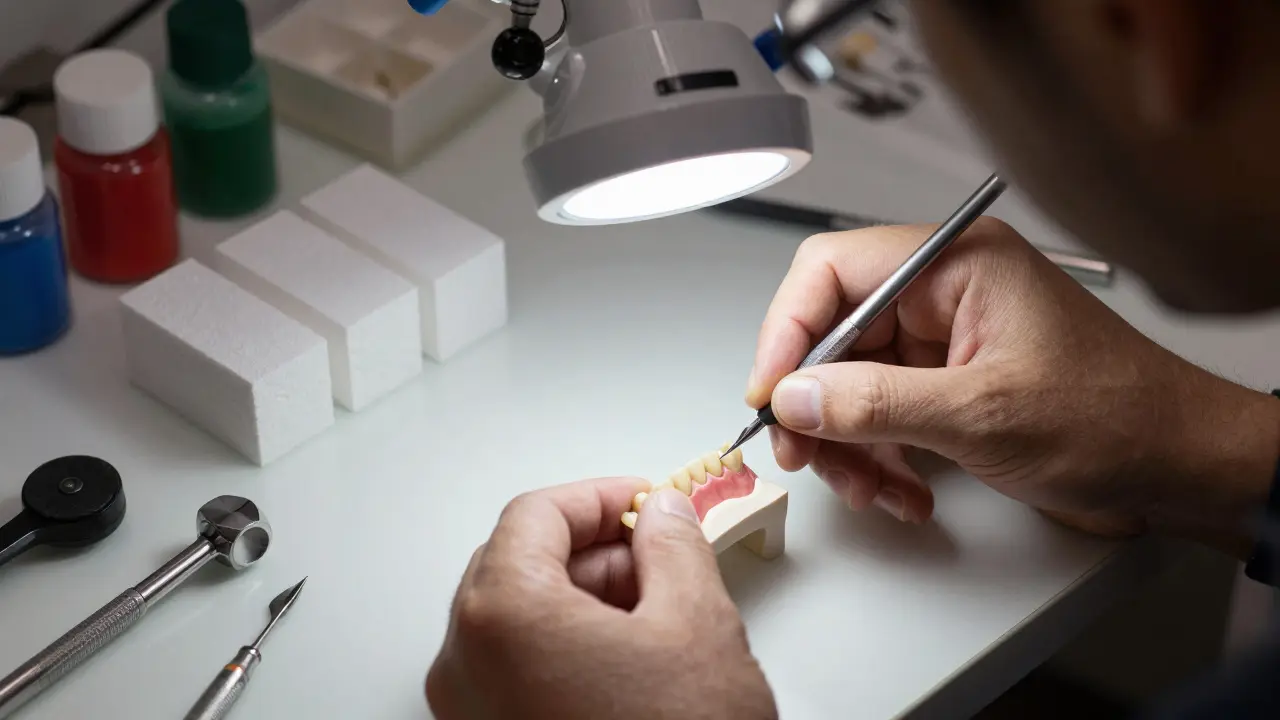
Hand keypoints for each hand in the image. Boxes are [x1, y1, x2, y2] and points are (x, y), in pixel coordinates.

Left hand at [426, 477, 776, 719]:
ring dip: (585, 597)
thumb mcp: (696, 623)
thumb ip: (674, 545)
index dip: (599, 497)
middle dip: (595, 549)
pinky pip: (517, 667)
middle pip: (519, 563)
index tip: (645, 502)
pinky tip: (630, 657)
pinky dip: (567, 644)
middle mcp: (464, 661)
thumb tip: (662, 515)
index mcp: (501, 613)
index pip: (536, 514)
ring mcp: (468, 711)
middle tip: (659, 551)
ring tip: (657, 609)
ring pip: (519, 617)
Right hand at [747, 219, 1279, 555]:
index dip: (787, 330)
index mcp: (954, 264)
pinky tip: (906, 492)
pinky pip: (881, 416)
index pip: (831, 270)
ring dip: (848, 445)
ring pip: (849, 384)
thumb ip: (877, 403)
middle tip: (805, 456)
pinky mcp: (947, 387)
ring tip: (873, 489)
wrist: (1179, 467)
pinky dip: (880, 459)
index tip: (771, 392)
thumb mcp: (983, 413)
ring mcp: (943, 343)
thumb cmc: (1115, 417)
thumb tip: (794, 396)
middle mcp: (941, 294)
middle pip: (832, 335)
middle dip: (817, 404)